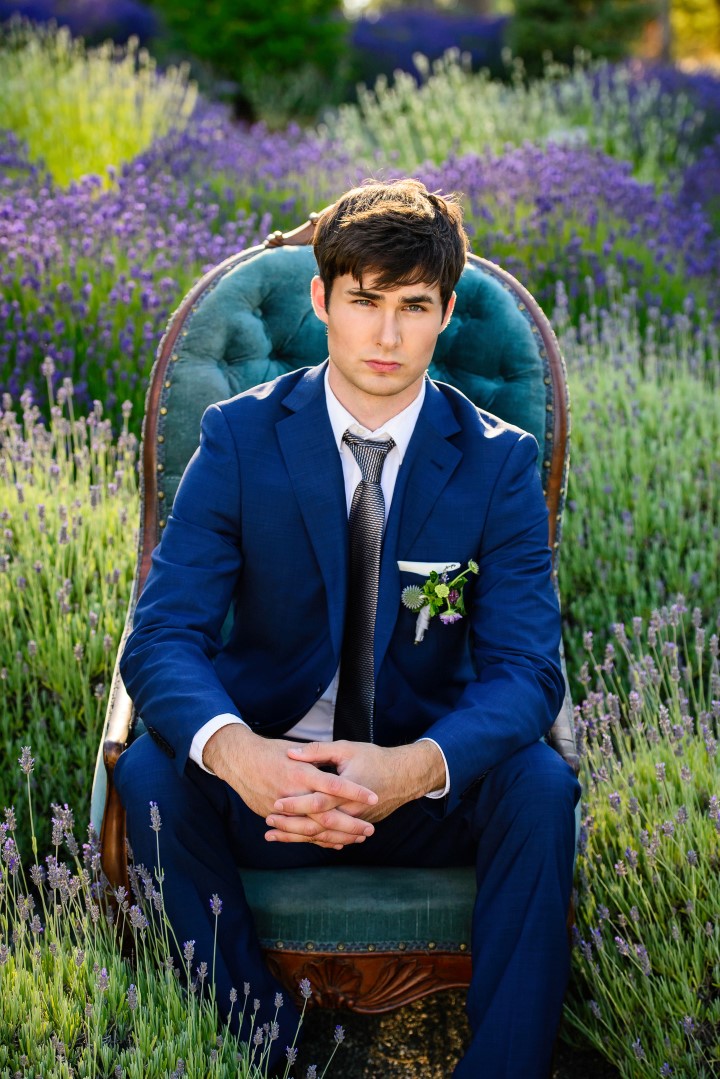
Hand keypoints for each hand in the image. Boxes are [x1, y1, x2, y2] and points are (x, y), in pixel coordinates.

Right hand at [203, 725, 377, 848]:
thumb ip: (316, 757)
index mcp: (301, 774)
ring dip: (337, 836)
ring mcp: (283, 810)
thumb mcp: (295, 749)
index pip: (334, 785)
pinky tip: (335, 843)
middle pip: (326, 816)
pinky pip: (299, 834)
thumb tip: (338, 764)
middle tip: (370, 830)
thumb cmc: (269, 751)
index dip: (354, 793)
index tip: (374, 798)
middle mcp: (293, 795)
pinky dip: (318, 840)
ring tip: (357, 838)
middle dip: (350, 825)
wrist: (238, 761)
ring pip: (314, 830)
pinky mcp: (275, 818)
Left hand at [264, 739, 445, 842]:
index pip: (317, 801)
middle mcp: (350, 810)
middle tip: (268, 822)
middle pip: (316, 824)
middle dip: (290, 825)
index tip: (275, 803)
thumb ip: (318, 751)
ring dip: (297, 837)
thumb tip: (292, 753)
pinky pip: (333, 838)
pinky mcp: (356, 826)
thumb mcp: (346, 748)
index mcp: (346, 790)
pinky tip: (298, 840)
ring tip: (274, 835)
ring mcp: (354, 821)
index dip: (295, 803)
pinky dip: (313, 840)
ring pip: (323, 835)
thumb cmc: (374, 759)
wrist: (404, 777)